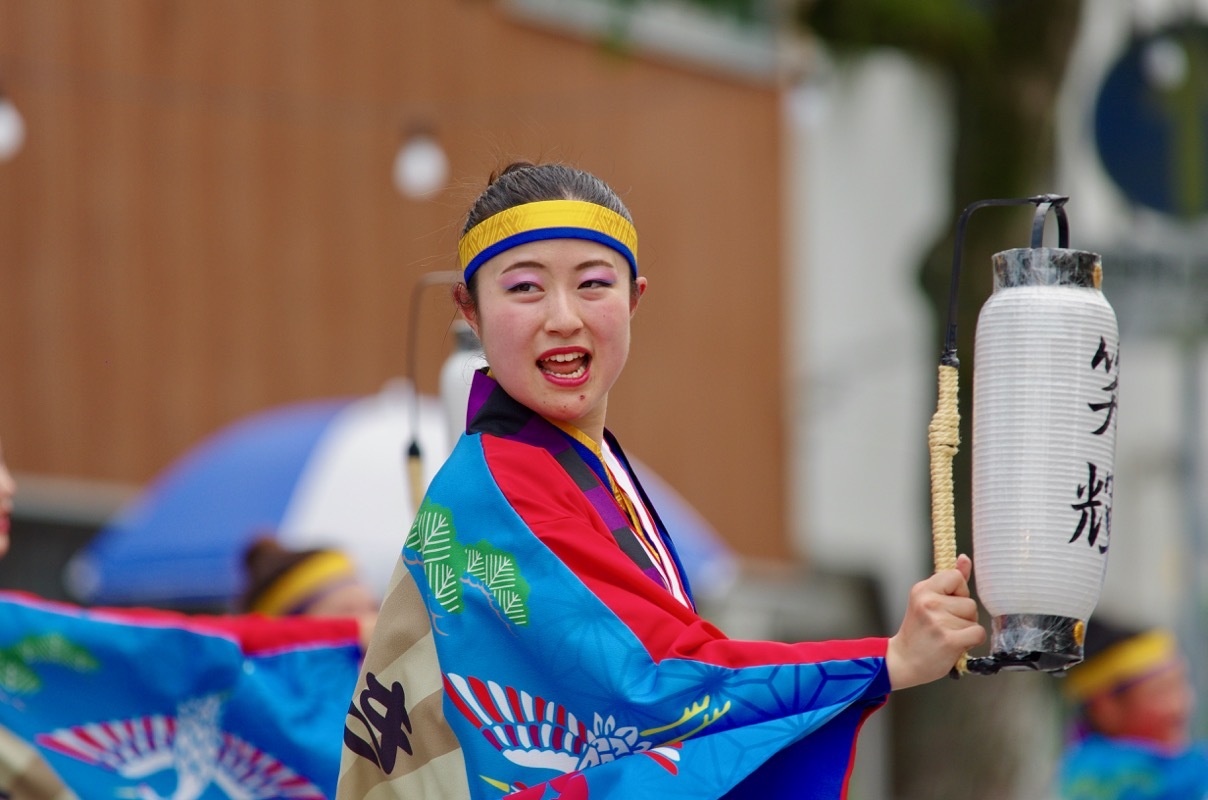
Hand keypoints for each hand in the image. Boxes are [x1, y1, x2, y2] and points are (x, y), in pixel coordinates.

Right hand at [886, 554, 985, 689]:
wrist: (904, 660)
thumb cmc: (919, 631)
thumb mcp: (927, 600)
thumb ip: (948, 580)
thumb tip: (964, 559)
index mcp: (922, 589)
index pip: (956, 577)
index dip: (958, 592)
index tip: (946, 605)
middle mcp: (928, 602)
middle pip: (969, 602)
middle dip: (963, 616)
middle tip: (943, 626)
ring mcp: (938, 621)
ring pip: (973, 619)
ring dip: (966, 629)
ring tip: (947, 635)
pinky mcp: (949, 640)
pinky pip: (978, 633)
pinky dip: (971, 641)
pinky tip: (955, 645)